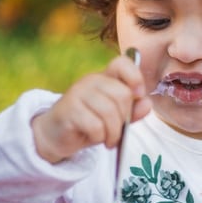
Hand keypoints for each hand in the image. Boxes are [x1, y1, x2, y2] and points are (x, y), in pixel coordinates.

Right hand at [31, 54, 151, 162]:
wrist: (55, 135)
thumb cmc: (87, 124)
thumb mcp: (113, 118)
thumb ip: (131, 111)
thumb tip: (146, 103)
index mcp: (104, 78)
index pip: (122, 63)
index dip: (135, 77)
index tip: (138, 95)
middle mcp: (90, 81)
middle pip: (122, 94)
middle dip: (124, 119)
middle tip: (117, 131)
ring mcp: (78, 93)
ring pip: (109, 112)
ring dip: (113, 133)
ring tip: (108, 139)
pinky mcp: (68, 109)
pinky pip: (95, 125)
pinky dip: (99, 137)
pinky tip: (94, 139)